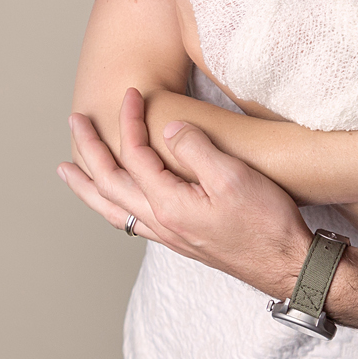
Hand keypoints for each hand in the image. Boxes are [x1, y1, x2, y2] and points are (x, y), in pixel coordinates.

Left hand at [58, 88, 310, 298]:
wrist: (287, 265)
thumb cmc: (266, 222)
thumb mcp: (233, 176)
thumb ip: (196, 149)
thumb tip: (168, 129)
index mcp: (168, 204)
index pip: (134, 155)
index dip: (129, 120)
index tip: (132, 93)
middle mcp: (161, 223)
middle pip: (108, 184)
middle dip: (87, 151)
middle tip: (74, 122)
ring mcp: (169, 235)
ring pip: (113, 209)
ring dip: (88, 186)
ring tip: (70, 171)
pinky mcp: (181, 240)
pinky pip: (130, 221)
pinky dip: (111, 204)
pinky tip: (116, 201)